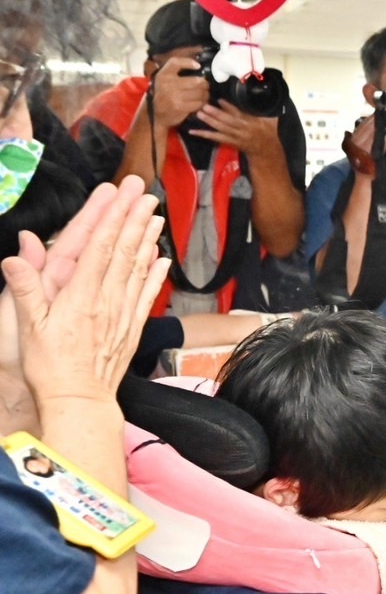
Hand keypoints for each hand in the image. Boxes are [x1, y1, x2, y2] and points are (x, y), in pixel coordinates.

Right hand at [0, 178, 169, 405]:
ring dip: (148, 240)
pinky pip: (147, 295)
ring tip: (157, 216)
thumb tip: (15, 257)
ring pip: (138, 269)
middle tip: (145, 193)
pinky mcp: (132, 328)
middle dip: (134, 219)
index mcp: (81, 296)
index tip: (122, 196)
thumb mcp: (27, 327)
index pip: (100, 248)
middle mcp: (107, 300)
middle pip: (124, 252)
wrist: (79, 400)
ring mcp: (123, 314)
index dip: (112, 219)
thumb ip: (25, 289)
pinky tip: (162, 260)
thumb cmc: (49, 366)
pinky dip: (155, 275)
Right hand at [150, 56, 208, 126]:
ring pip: (199, 93)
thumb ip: (177, 71)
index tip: (198, 66)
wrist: (157, 113)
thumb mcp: (165, 79)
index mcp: (164, 74)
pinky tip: (201, 102)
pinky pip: (198, 103)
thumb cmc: (165, 94)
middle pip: (196, 81)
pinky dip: (202, 103)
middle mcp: (168, 84)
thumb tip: (198, 65)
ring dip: (205, 94)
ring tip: (204, 95)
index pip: (175, 63)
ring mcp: (174, 96)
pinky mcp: (180, 107)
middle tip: (205, 86)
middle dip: (205, 84)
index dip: (188, 62)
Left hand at [188, 101, 282, 156]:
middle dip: (216, 114)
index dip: (230, 108)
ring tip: (199, 114)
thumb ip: (266, 111)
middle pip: (228, 122)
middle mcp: (242, 130)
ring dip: (209, 122)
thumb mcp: (271, 120)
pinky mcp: (229, 142)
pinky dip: (203, 134)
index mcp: (252, 123)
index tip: (220, 100)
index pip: (240, 115)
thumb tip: (265, 96)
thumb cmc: (269, 133)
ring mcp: (235, 137)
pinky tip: (193, 131)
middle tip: (204, 106)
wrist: (266, 151)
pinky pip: (215, 138)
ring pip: (220, 129)